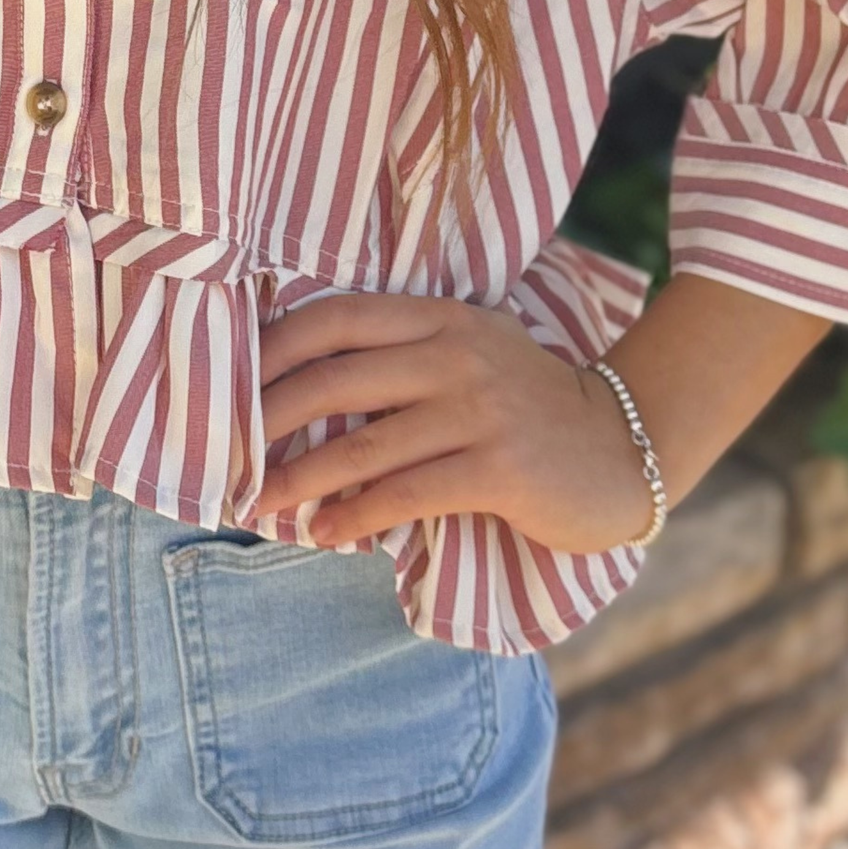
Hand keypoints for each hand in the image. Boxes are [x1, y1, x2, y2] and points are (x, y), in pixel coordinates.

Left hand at [254, 289, 658, 554]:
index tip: (228, 385)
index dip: (273, 349)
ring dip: (300, 479)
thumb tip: (299, 387)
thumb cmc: (526, 403)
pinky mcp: (498, 467)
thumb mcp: (468, 353)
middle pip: (335, 379)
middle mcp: (454, 353)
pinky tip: (324, 532)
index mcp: (439, 316)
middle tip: (226, 455)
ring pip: (362, 444)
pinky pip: (406, 494)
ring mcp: (479, 409)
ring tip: (259, 504)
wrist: (621, 445)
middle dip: (268, 420)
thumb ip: (402, 355)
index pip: (335, 318)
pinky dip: (355, 516)